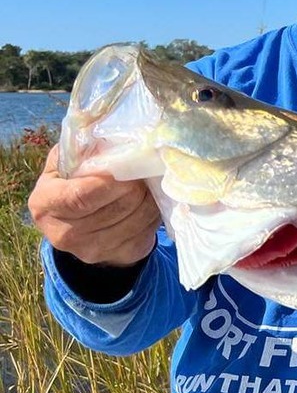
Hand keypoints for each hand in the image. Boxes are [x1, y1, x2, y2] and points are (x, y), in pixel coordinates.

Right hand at [28, 146, 159, 266]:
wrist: (79, 225)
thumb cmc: (74, 181)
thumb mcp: (68, 161)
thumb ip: (84, 148)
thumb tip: (117, 135)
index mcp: (45, 203)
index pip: (82, 196)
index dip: (111, 180)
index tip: (126, 165)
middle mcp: (63, 234)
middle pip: (120, 205)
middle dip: (138, 183)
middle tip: (143, 170)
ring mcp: (92, 251)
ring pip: (139, 217)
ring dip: (150, 196)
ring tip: (146, 184)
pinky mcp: (120, 257)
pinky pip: (149, 231)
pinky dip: (155, 213)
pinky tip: (148, 202)